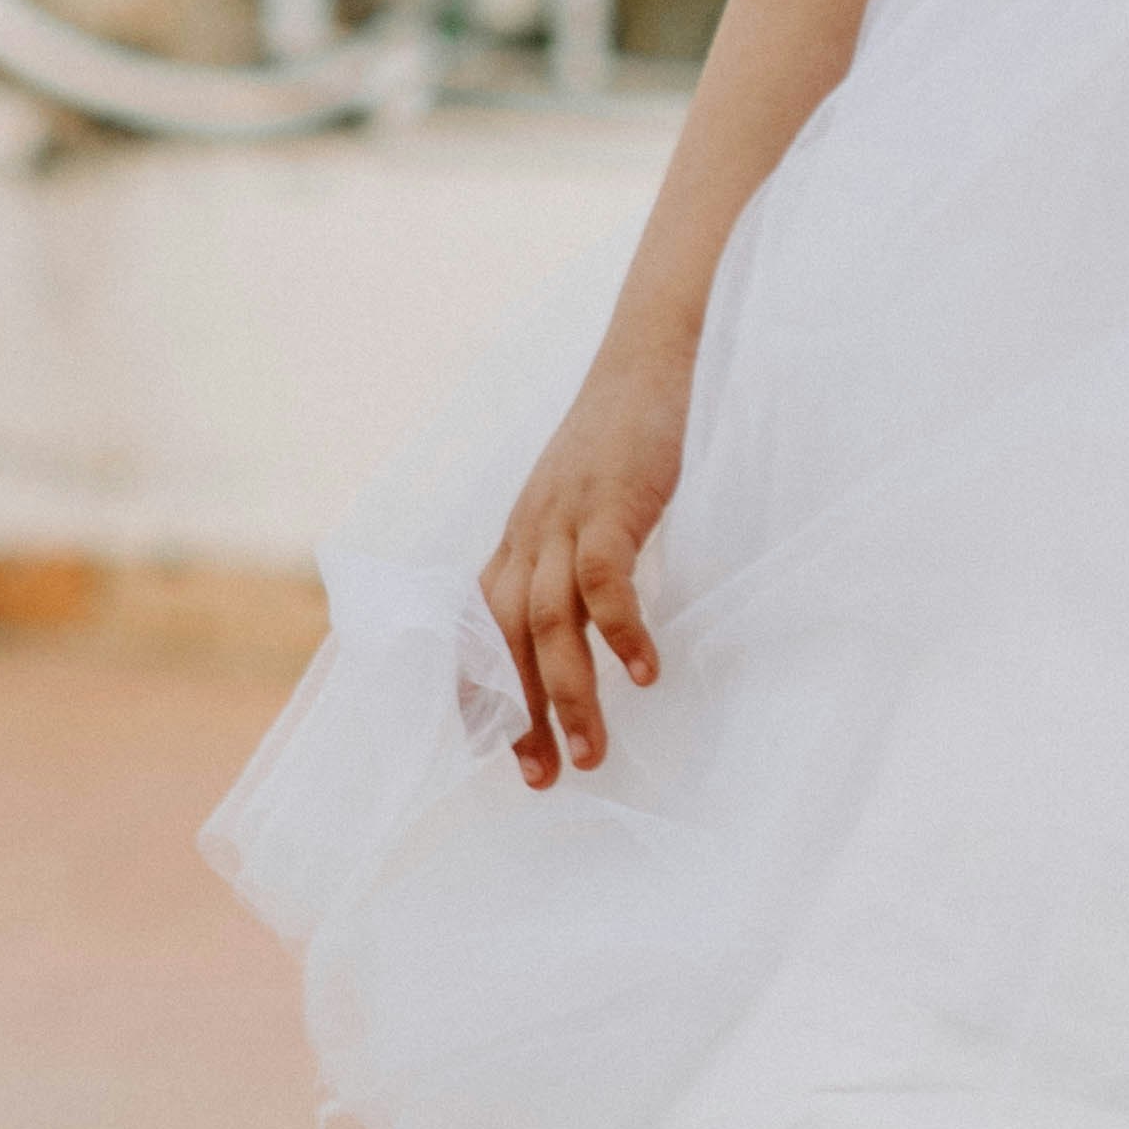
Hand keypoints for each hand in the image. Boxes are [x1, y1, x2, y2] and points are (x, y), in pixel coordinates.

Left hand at [481, 340, 691, 785]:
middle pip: (500, 640)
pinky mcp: (610, 500)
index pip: (476, 628)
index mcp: (520, 536)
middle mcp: (528, 532)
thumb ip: (582, 553)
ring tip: (591, 756)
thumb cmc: (630, 428)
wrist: (652, 349)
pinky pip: (603, 580)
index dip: (482, 693)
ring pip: (544, 624)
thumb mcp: (590, 498)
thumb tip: (597, 623)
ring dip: (566, 696)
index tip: (502, 754)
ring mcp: (565, 516)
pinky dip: (619, 633)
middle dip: (517, 716)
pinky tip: (645, 675)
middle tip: (542, 779)